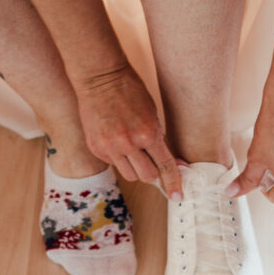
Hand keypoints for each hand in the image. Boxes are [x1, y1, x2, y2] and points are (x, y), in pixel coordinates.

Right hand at [74, 63, 182, 199]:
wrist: (100, 78)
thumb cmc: (130, 90)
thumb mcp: (151, 113)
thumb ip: (157, 139)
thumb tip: (169, 162)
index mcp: (147, 133)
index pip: (165, 166)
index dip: (173, 183)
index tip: (177, 196)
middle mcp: (128, 144)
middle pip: (146, 176)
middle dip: (153, 173)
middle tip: (153, 163)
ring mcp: (109, 148)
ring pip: (129, 174)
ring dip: (135, 168)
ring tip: (133, 150)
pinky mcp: (96, 148)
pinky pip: (113, 163)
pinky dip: (118, 158)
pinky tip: (116, 140)